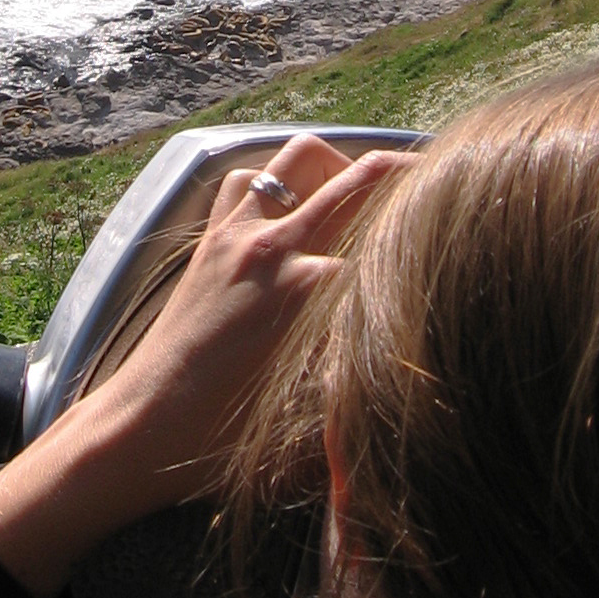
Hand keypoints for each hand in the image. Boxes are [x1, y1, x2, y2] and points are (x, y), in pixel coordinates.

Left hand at [0, 135, 415, 597]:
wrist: (141, 427)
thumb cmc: (223, 440)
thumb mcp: (311, 418)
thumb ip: (366, 383)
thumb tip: (420, 374)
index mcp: (306, 294)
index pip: (390, 250)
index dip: (426, 250)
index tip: (456, 253)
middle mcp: (274, 249)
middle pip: (360, 179)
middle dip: (409, 174)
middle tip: (441, 181)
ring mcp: (237, 235)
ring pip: (301, 158)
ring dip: (338, 163)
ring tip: (360, 187)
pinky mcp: (211, 237)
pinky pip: (248, 180)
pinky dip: (277, 182)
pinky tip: (293, 211)